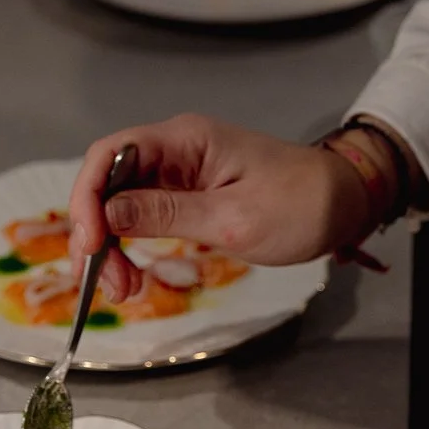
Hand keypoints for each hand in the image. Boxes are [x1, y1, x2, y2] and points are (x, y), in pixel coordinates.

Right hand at [68, 114, 373, 301]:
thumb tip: (106, 215)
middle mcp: (175, 149)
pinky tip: (133, 274)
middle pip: (108, 181)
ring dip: (110, 245)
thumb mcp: (232, 219)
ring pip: (120, 203)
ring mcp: (179, 171)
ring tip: (123, 288)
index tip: (88, 245)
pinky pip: (142, 215)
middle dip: (96, 231)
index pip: (110, 154)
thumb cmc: (299, 206)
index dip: (87, 197)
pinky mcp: (187, 194)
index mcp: (185, 140)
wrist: (342, 205)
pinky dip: (130, 246)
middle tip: (107, 282)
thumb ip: (166, 214)